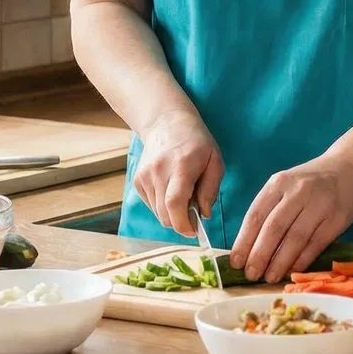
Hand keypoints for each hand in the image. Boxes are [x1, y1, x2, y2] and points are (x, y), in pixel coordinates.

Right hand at [131, 111, 223, 237]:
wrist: (166, 122)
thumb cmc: (196, 142)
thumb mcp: (214, 161)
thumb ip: (211, 189)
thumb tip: (204, 215)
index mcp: (181, 166)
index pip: (175, 203)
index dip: (183, 224)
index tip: (194, 231)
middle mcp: (158, 172)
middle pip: (165, 214)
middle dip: (181, 222)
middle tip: (193, 213)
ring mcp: (144, 176)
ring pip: (158, 213)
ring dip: (172, 213)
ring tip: (183, 195)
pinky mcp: (137, 181)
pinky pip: (151, 205)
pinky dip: (162, 205)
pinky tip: (170, 189)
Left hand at [230, 156, 352, 283]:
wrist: (347, 170)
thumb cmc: (308, 184)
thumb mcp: (284, 186)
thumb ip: (268, 211)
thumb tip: (248, 248)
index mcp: (279, 183)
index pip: (256, 215)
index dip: (244, 241)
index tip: (236, 262)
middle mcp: (298, 191)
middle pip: (274, 228)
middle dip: (259, 255)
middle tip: (251, 274)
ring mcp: (320, 205)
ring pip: (295, 238)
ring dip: (280, 262)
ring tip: (269, 277)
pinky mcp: (336, 219)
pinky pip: (316, 244)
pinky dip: (301, 260)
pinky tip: (291, 270)